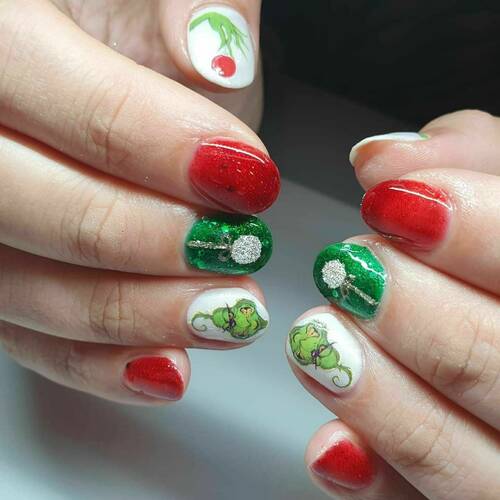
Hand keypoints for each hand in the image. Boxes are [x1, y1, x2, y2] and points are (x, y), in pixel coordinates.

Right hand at [0, 0, 276, 404]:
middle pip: (28, 205)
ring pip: (23, 289)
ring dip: (135, 315)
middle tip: (234, 250)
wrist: (89, 72)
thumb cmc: (125, 22)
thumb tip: (215, 50)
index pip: (47, 89)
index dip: (154, 142)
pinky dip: (98, 361)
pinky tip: (164, 365)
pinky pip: (28, 334)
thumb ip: (181, 3)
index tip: (245, 177)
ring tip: (222, 312)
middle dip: (146, 240)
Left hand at [287, 110, 499, 498]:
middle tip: (351, 266)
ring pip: (457, 460)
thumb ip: (475, 158)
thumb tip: (382, 157)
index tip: (393, 201)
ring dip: (375, 393)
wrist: (497, 323)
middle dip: (410, 309)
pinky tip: (333, 447)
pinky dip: (374, 478)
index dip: (479, 231)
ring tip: (320, 333)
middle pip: (496, 363)